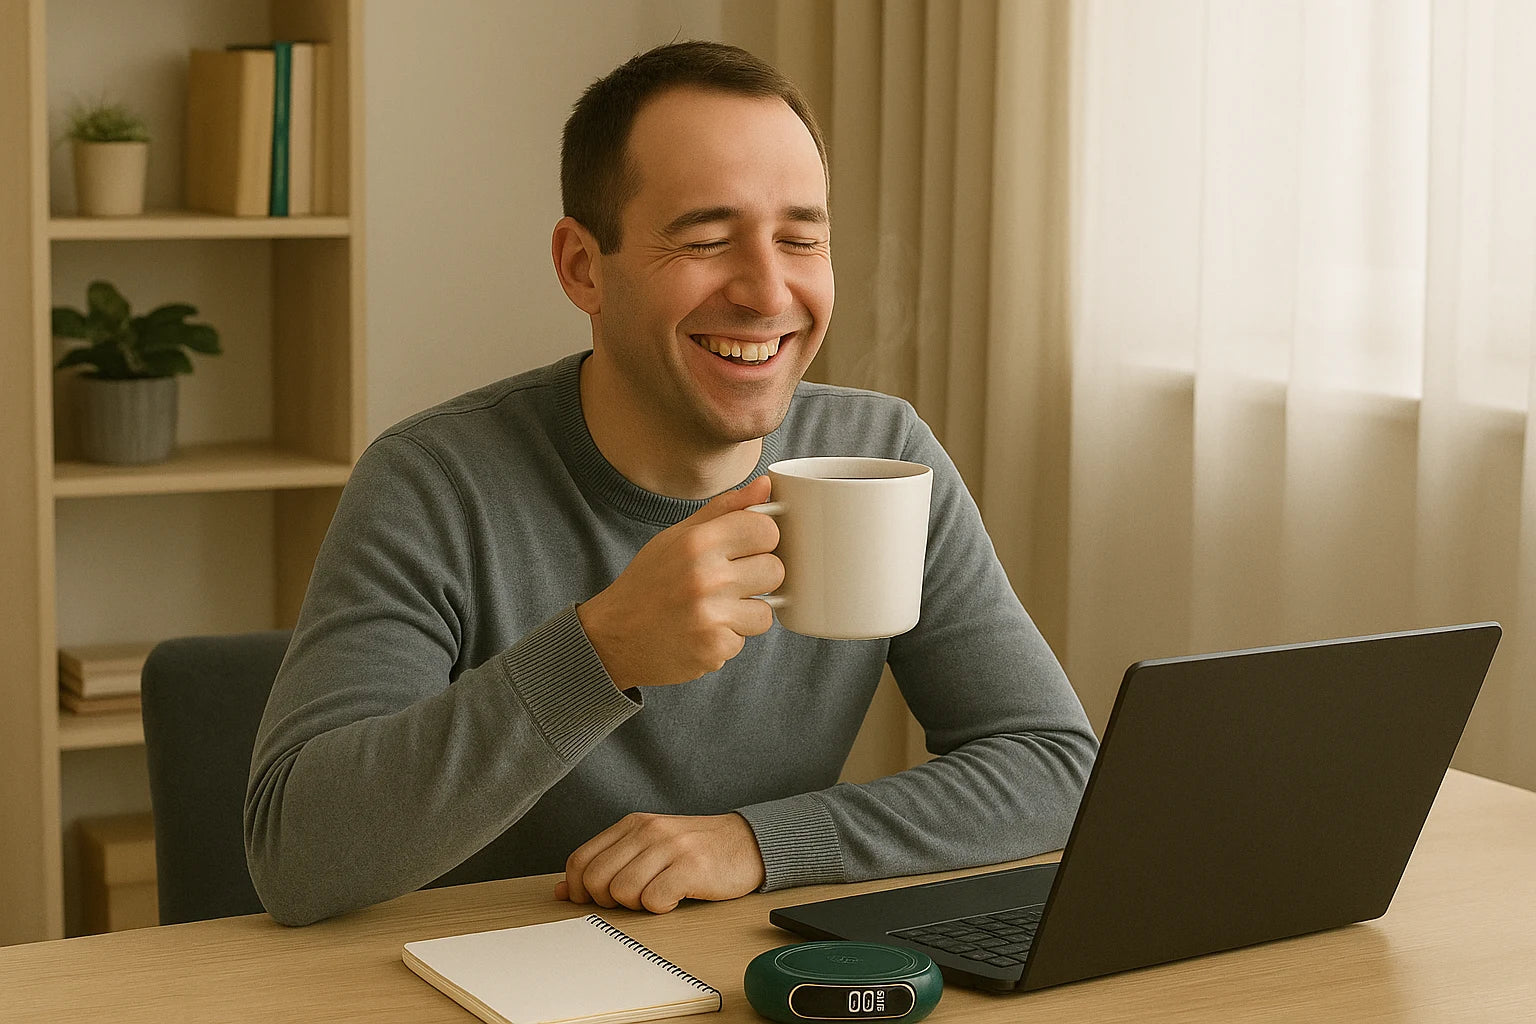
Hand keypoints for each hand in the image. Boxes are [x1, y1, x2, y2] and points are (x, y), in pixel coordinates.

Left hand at [553, 812, 766, 913]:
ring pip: (623, 893)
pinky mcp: (691, 866)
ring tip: (657, 897)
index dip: (579, 890)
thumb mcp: (647, 848)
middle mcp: (647, 830)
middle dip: (609, 902)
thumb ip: (607, 864)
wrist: (746, 844)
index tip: (595, 901)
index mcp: (632, 824)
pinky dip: (661, 909)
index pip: (580, 860)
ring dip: (637, 907)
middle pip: (596, 880)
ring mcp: (670, 847)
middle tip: (633, 901)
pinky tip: (675, 899)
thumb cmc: (694, 851)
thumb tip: (562, 891)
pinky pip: (654, 900)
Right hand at [576, 475, 782, 688]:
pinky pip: (745, 641)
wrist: (613, 636)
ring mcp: (711, 616)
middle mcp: (706, 577)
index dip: (760, 540)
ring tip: (713, 610)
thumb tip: (765, 486)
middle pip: (775, 570)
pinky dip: (726, 639)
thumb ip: (724, 510)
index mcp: (698, 542)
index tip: (745, 549)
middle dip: (756, 578)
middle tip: (726, 583)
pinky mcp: (713, 649)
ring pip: (766, 612)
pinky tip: (701, 632)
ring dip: (745, 614)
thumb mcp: (678, 537)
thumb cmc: (648, 583)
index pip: (767, 530)